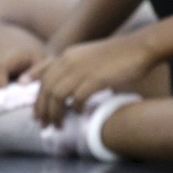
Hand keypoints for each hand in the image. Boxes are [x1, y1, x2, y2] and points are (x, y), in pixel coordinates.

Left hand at [27, 34, 156, 125]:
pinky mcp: (95, 79)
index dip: (35, 94)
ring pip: (57, 96)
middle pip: (47, 89)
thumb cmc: (118, 55)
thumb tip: (67, 91)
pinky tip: (80, 114)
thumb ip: (75, 68)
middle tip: (43, 124)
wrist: (139, 48)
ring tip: (58, 125)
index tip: (33, 108)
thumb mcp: (90, 56)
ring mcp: (82, 70)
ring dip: (55, 114)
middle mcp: (70, 61)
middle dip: (42, 109)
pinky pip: (78, 99)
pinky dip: (76, 109)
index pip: (43, 75)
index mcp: (68, 55)